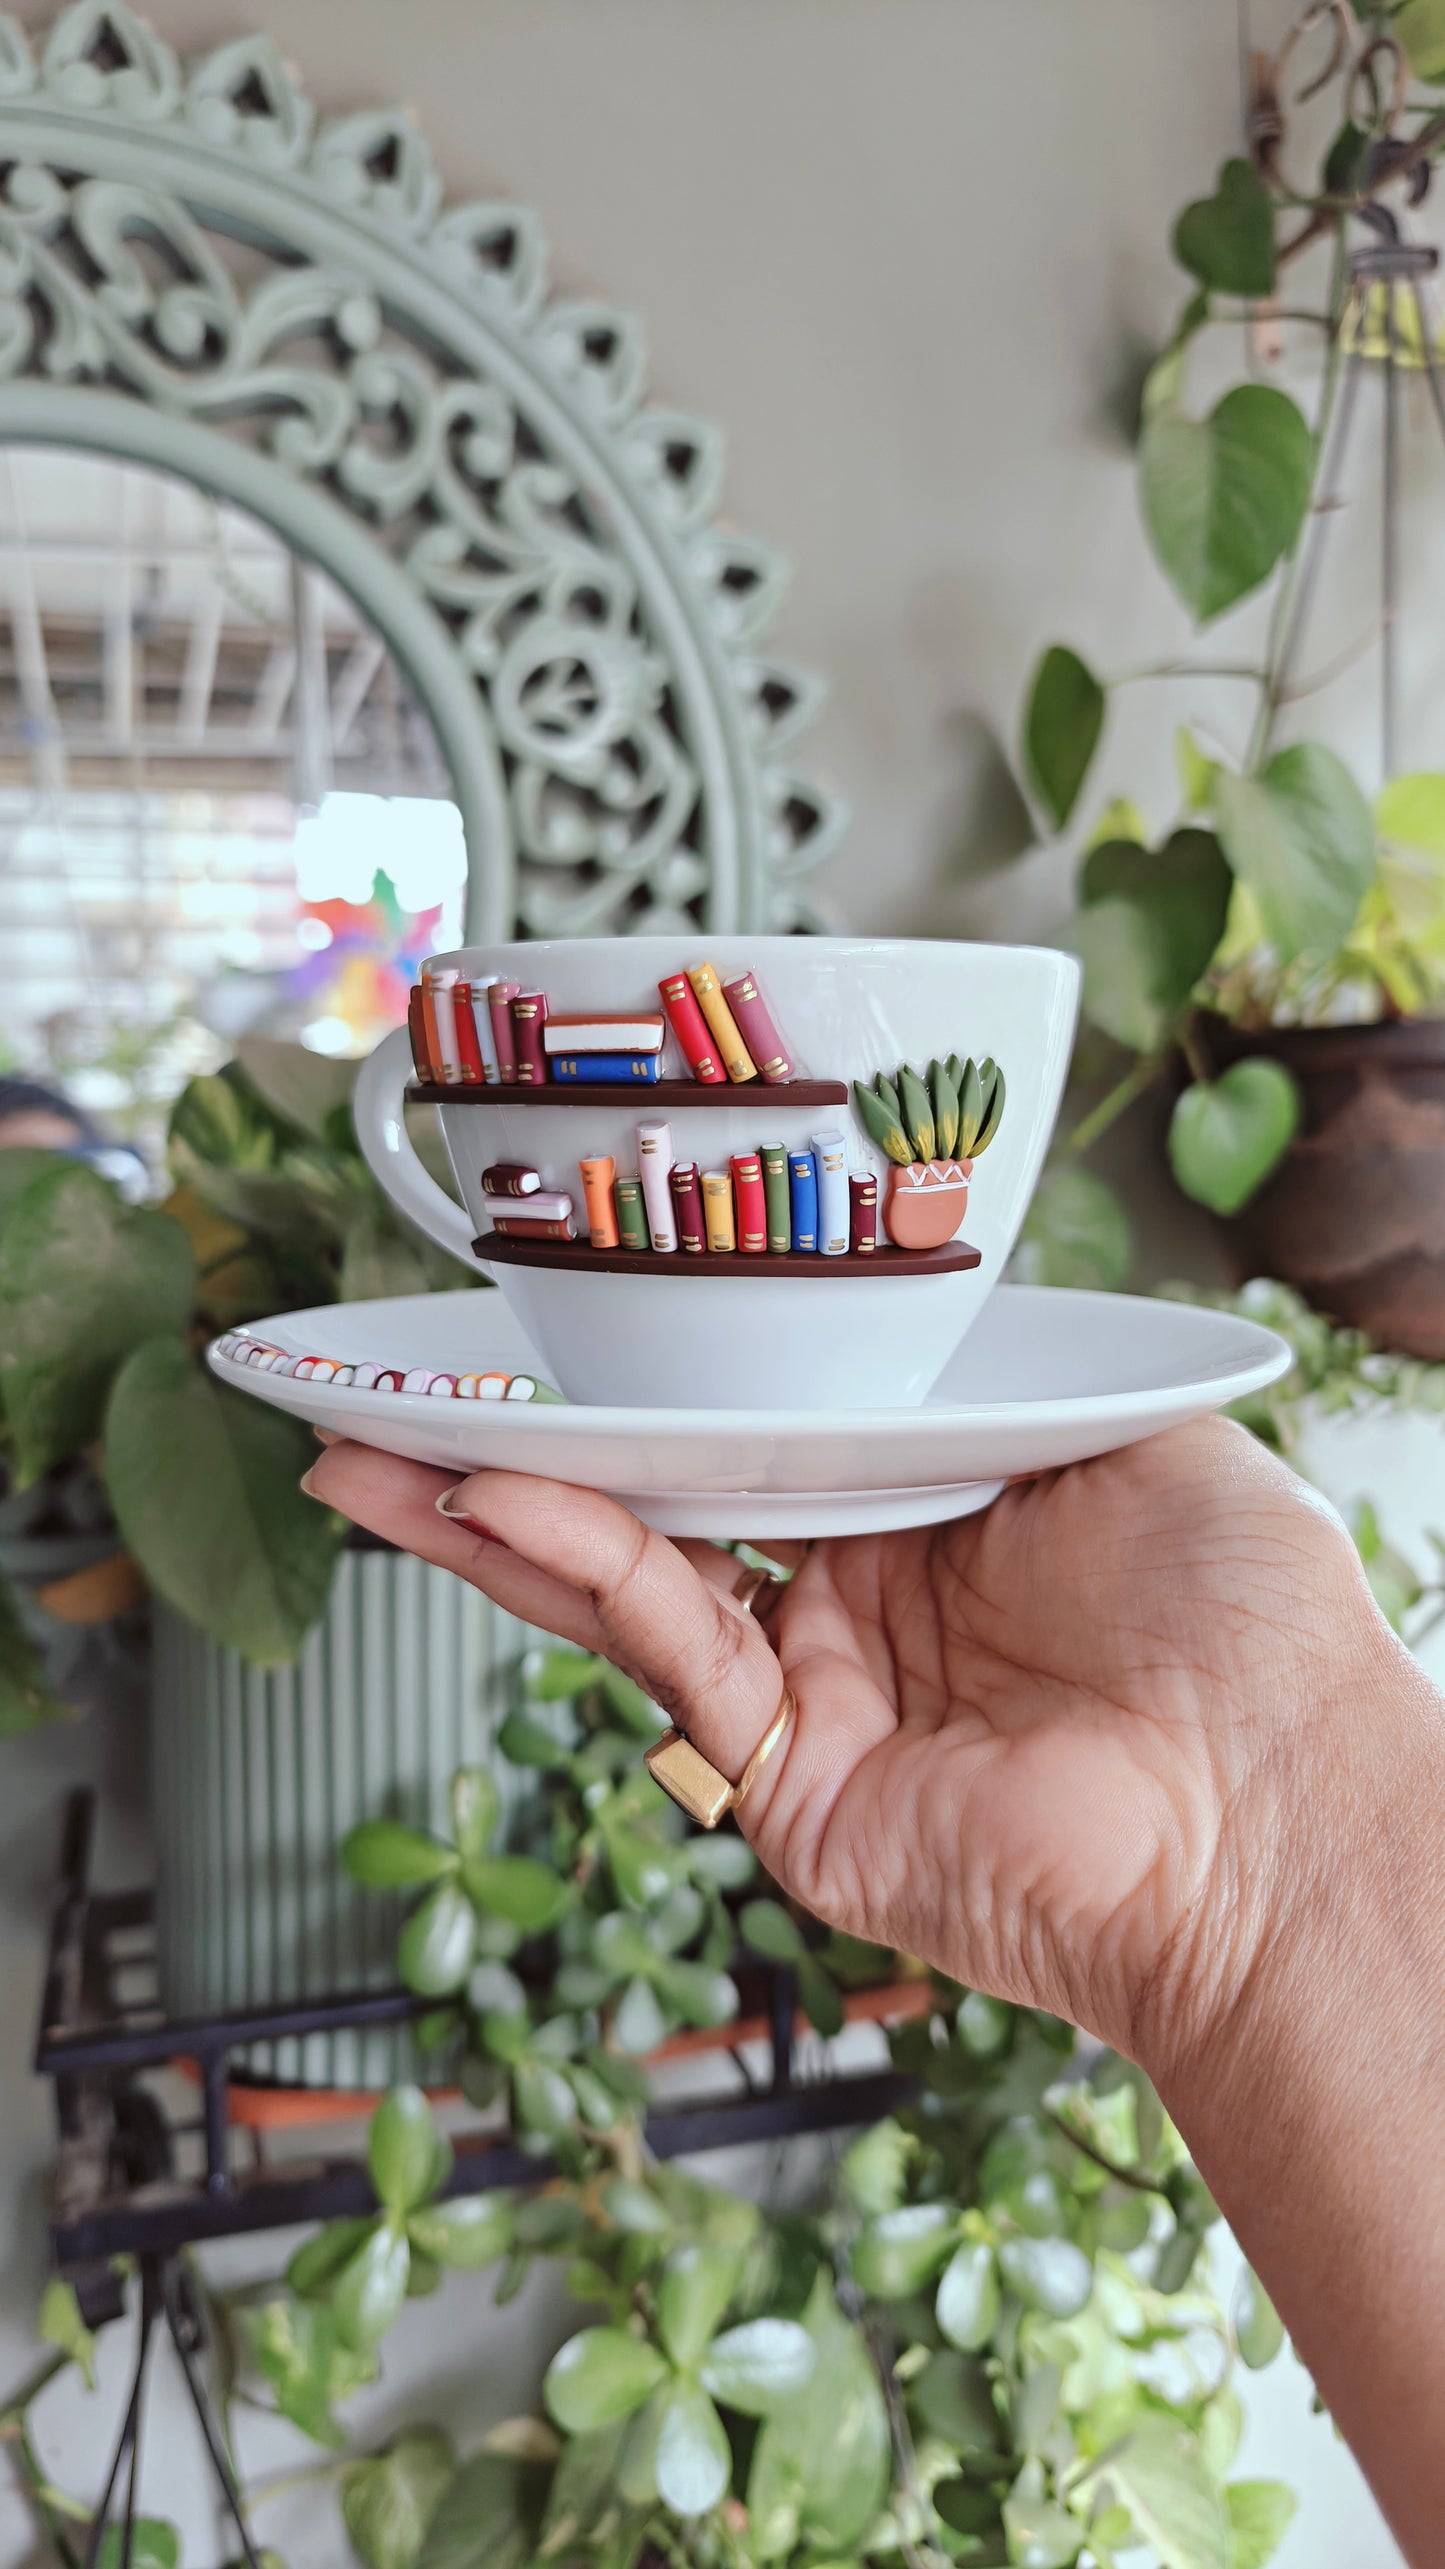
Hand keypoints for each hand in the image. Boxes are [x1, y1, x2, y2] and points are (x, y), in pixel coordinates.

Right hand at [301, 1414, 1401, 2075]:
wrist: (1286, 1802)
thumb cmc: (1251, 1621)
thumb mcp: (1116, 1428)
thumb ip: (979, 1372)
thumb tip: (890, 1301)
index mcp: (938, 1520)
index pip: (759, 1440)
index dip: (658, 1386)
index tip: (561, 1326)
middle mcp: (865, 1610)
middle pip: (664, 1512)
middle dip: (526, 1456)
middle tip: (397, 1397)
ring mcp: (822, 1704)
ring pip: (630, 1588)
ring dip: (497, 1519)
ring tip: (369, 1455)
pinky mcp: (796, 1787)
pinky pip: (673, 1652)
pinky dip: (585, 1568)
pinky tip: (507, 1499)